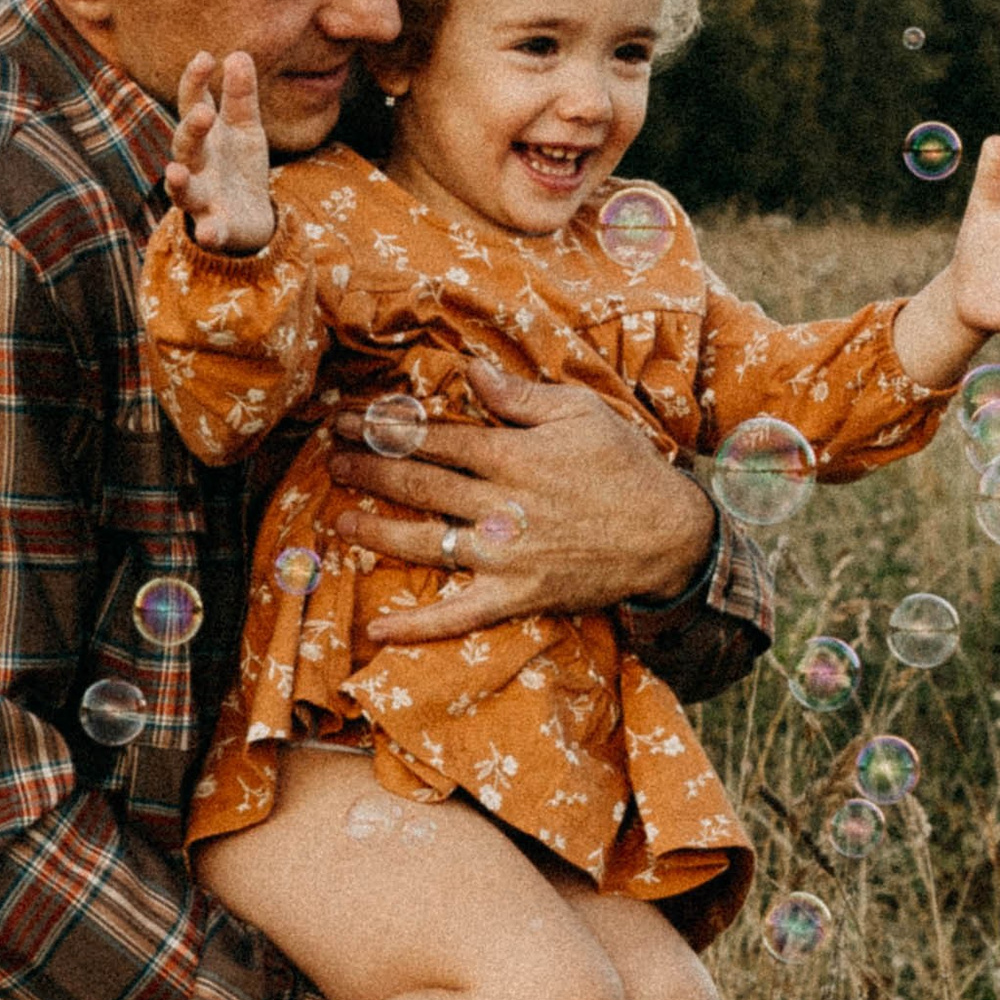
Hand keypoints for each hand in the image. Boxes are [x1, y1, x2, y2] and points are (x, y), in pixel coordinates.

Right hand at [164, 50, 274, 252]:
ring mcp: (201, 198)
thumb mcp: (246, 127)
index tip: (205, 57)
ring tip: (176, 172)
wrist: (252, 218)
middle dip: (191, 129)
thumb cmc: (239, 166)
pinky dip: (208, 232)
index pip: (192, 102)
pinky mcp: (215, 227)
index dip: (195, 81)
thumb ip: (241, 95)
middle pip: (184, 144)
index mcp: (204, 135)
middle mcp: (195, 164)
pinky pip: (208, 231)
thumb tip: (237, 53)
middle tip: (203, 113)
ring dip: (179, 181)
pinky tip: (210, 232)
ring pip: (184, 189)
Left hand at [323, 362, 716, 640]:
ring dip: (377, 530)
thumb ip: (518, 395)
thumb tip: (467, 369)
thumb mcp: (581, 413)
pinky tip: (378, 630)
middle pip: (419, 484)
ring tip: (341, 518)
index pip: (433, 437)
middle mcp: (501, 505)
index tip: (348, 419)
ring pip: (426, 542)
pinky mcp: (516, 596)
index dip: (384, 427)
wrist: (668, 534)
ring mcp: (505, 555)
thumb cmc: (626, 466)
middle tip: (331, 459)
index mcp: (513, 454)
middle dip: (369, 468)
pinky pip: (458, 615)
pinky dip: (417, 626)